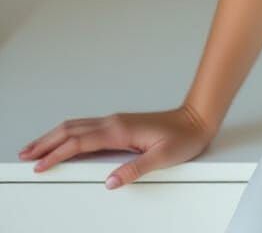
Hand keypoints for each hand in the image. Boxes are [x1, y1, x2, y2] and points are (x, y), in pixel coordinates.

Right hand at [18, 104, 215, 189]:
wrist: (197, 119)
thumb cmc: (183, 137)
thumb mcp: (163, 157)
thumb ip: (135, 169)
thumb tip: (109, 182)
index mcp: (120, 130)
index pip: (80, 142)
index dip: (57, 154)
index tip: (38, 165)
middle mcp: (114, 122)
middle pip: (71, 130)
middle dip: (46, 142)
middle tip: (24, 155)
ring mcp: (116, 121)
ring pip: (77, 126)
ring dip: (54, 136)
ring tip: (35, 148)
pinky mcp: (120, 124)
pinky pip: (87, 127)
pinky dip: (68, 133)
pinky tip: (64, 140)